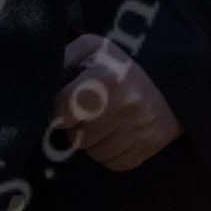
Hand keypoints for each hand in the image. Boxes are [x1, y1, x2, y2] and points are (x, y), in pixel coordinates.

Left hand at [53, 34, 182, 171]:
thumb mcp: (93, 47)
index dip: (58, 110)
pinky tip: (112, 134)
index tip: (62, 105)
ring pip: (95, 153)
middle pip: (78, 137)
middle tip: (82, 113)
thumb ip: (65, 58)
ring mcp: (140, 129)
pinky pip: (114, 163)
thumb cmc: (120, 64)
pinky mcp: (149, 146)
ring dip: (90, 142)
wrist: (169, 79)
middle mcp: (126, 106)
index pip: (63, 112)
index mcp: (107, 79)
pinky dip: (107, 153)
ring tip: (98, 122)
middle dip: (74, 127)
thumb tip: (41, 80)